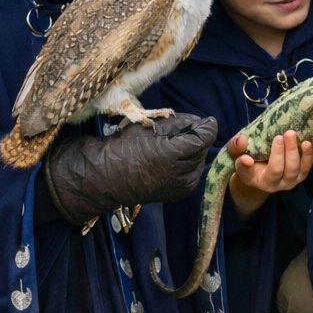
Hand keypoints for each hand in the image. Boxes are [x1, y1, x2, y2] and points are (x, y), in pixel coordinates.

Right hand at [44, 114, 216, 226]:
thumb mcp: (151, 128)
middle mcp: (182, 175)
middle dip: (195, 138)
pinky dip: (188, 165)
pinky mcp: (179, 193)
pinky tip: (172, 161)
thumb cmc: (125, 148)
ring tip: (173, 147)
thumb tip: (204, 122)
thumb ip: (180, 122)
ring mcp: (182, 187)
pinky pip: (192, 173)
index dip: (206, 126)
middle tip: (179, 133)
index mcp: (174, 155)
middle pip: (203, 149)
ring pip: (199, 161)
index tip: (205, 120)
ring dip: (192, 152)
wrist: (106, 178)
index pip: (205, 137)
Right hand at [227, 130, 312, 193]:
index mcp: (263, 182)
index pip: (273, 171)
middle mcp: (279, 184)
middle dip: (290, 150)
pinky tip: (308, 141)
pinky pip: (308, 165)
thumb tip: (241, 142)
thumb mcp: (235, 155)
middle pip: (289, 169)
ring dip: (301, 151)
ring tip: (298, 135)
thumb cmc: (245, 161)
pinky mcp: (301, 173)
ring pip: (300, 168)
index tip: (276, 138)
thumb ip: (235, 149)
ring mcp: (292, 180)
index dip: (277, 155)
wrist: (256, 168)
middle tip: (289, 132)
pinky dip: (310, 154)